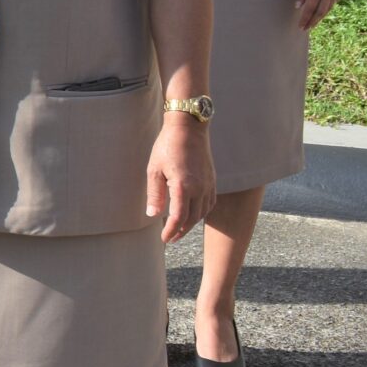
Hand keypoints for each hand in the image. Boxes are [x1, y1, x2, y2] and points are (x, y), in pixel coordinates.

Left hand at [145, 114, 215, 242]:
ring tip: (180, 229)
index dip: (171, 231)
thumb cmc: (167, 146)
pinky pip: (210, 202)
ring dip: (191, 223)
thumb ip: (155, 194)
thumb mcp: (154, 170)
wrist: (189, 128)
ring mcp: (209, 184)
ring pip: (203, 212)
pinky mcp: (212, 179)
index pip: (178, 218)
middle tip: (170, 238)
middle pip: (192, 218)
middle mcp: (200, 188)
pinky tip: (194, 214)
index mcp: (183, 187)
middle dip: (181, 231)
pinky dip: (202, 212)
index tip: (164, 238)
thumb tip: (153, 215)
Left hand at [297, 0, 345, 28]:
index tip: (300, 27)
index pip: (310, 9)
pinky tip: (323, 10)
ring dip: (321, 16)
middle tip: (305, 29)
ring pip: (329, 7)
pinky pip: (334, 0)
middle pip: (321, 11)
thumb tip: (299, 6)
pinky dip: (328, 8)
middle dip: (313, 21)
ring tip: (313, 22)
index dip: (305, 19)